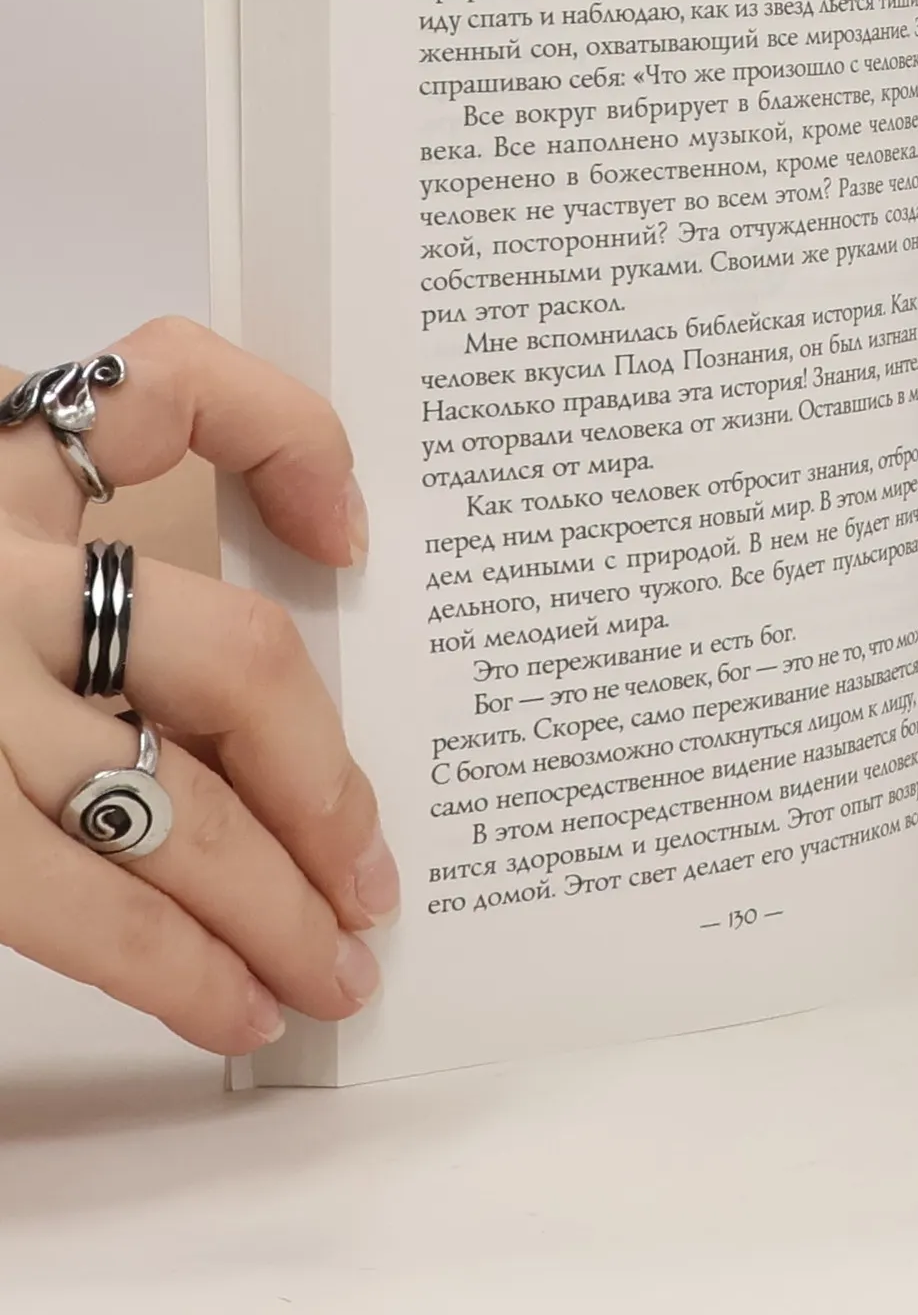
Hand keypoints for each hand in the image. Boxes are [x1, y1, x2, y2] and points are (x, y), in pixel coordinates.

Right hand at [0, 318, 393, 1052]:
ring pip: (157, 807)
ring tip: (332, 973)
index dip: (289, 444)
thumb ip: (128, 451)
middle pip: (225, 665)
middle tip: (375, 885)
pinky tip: (222, 1001)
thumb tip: (327, 534)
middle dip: (324, 786)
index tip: (351, 545)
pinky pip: (61, 904)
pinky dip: (159, 965)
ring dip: (266, 908)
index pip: (169, 397)